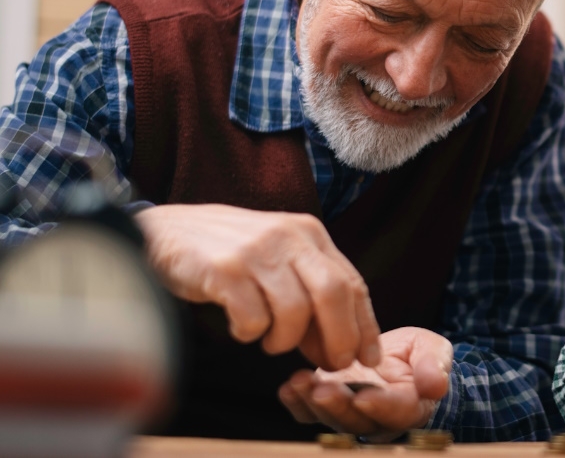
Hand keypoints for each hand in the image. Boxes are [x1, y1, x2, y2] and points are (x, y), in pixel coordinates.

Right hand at [136, 203, 380, 369]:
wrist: (165, 231)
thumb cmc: (229, 254)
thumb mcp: (279, 259)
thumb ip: (310, 293)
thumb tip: (338, 348)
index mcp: (309, 234)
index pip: (353, 283)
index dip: (365, 325)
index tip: (368, 358)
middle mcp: (288, 237)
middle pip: (334, 294)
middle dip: (339, 338)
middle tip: (330, 364)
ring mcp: (256, 251)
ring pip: (295, 311)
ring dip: (286, 340)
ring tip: (269, 341)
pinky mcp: (224, 269)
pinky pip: (253, 318)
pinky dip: (250, 334)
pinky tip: (241, 328)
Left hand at [278, 327, 452, 439]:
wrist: (397, 358)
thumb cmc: (419, 355)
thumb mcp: (434, 350)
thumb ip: (434, 365)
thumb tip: (436, 386)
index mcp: (410, 406)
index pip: (397, 412)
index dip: (381, 406)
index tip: (365, 397)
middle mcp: (378, 417)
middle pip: (358, 421)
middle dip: (338, 407)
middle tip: (322, 390)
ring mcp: (351, 413)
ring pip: (331, 418)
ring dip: (313, 404)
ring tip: (299, 383)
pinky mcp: (330, 405)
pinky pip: (310, 414)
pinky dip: (297, 404)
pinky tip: (288, 389)